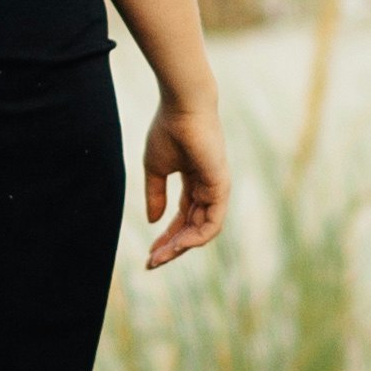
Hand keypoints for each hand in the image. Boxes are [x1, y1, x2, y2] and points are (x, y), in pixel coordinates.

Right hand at [139, 98, 227, 269]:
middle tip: (152, 263)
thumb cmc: (168, 131)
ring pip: (202, 230)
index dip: (166, 236)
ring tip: (160, 257)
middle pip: (192, 228)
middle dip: (172, 247)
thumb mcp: (156, 169)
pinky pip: (212, 222)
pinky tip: (178, 245)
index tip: (149, 254)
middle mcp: (208, 188)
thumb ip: (156, 195)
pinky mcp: (221, 187)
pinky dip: (196, 237)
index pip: (183, 217)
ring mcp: (216, 189)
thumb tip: (153, 221)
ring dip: (181, 246)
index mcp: (195, 182)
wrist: (181, 108)